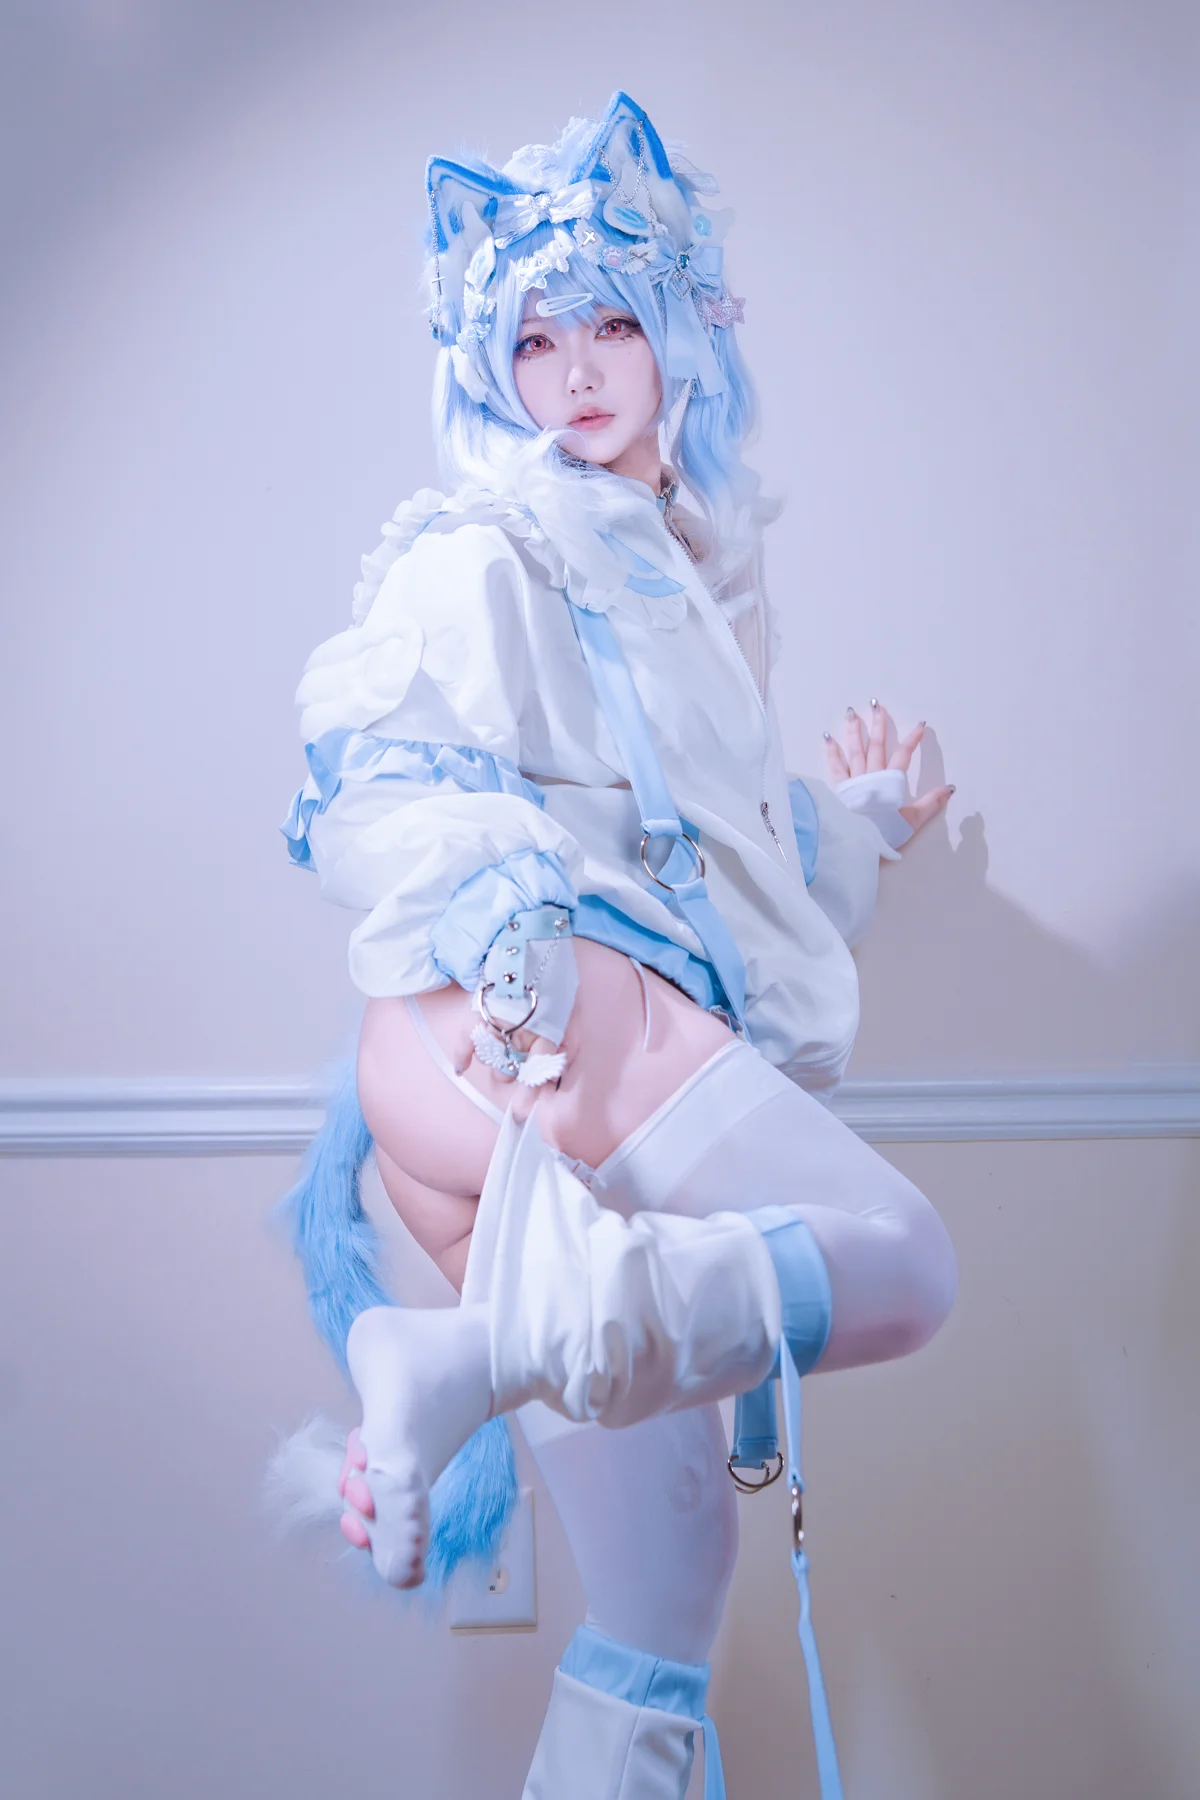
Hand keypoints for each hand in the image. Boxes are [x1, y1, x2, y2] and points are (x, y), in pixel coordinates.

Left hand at [824, 700, 953, 837]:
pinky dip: (831, 751)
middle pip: (876, 746)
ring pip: (855, 750)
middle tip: (876, 704)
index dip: (913, 739)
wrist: (857, 844)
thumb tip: (950, 788)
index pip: (904, 755)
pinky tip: (827, 737)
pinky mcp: (839, 788)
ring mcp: (854, 780)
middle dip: (878, 725)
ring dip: (854, 731)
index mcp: (890, 782)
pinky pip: (835, 766)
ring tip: (851, 712)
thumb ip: (931, 803)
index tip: (920, 725)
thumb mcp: (912, 820)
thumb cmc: (885, 833)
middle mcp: (871, 776)